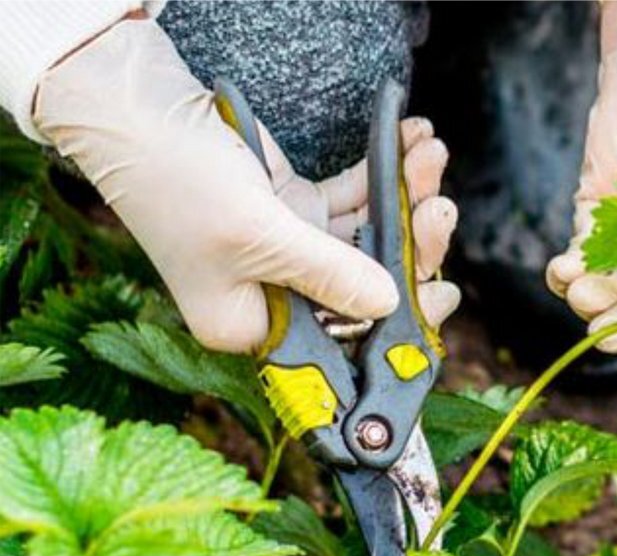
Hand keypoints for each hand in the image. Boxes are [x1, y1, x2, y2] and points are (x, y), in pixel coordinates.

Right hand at [33, 18, 458, 352]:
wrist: (136, 107)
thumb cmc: (177, 180)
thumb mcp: (257, 236)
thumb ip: (330, 274)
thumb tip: (391, 303)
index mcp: (252, 327)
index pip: (340, 346)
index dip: (396, 326)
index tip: (439, 296)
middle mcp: (272, 298)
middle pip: (365, 291)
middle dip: (410, 249)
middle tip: (439, 212)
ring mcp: (286, 252)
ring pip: (366, 241)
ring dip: (404, 200)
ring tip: (429, 159)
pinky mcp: (292, 210)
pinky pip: (351, 202)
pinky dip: (381, 177)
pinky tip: (410, 144)